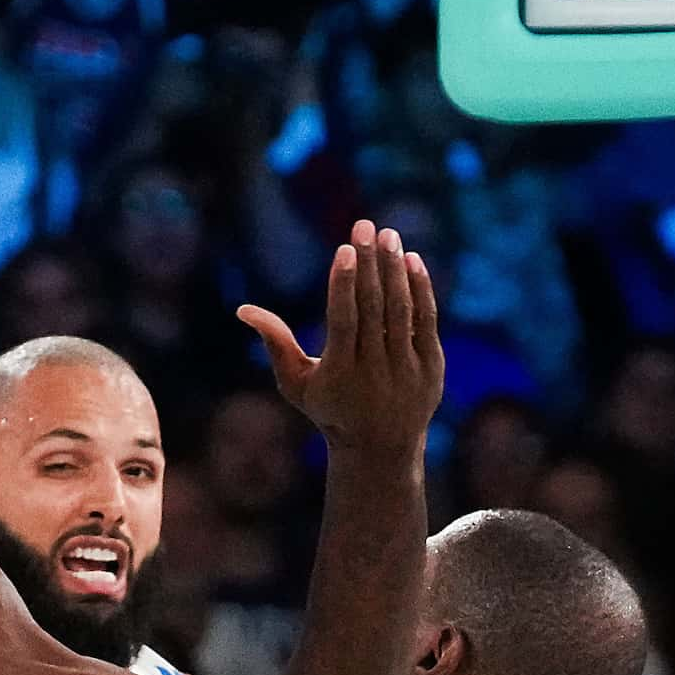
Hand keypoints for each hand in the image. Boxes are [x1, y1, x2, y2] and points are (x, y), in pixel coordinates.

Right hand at [239, 222, 441, 455]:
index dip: (344, 284)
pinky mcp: (431, 368)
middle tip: (365, 225)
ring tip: (389, 235)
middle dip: (369, 264)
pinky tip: (411, 260)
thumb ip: (275, 343)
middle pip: (373, 309)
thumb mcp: (296, 383)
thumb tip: (243, 309)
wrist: (380, 448)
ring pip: (400, 311)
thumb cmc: (329, 409)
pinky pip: (426, 321)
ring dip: (395, 270)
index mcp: (340, 374)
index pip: (344, 322)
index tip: (345, 249)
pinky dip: (421, 290)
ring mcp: (406, 370)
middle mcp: (375, 372)